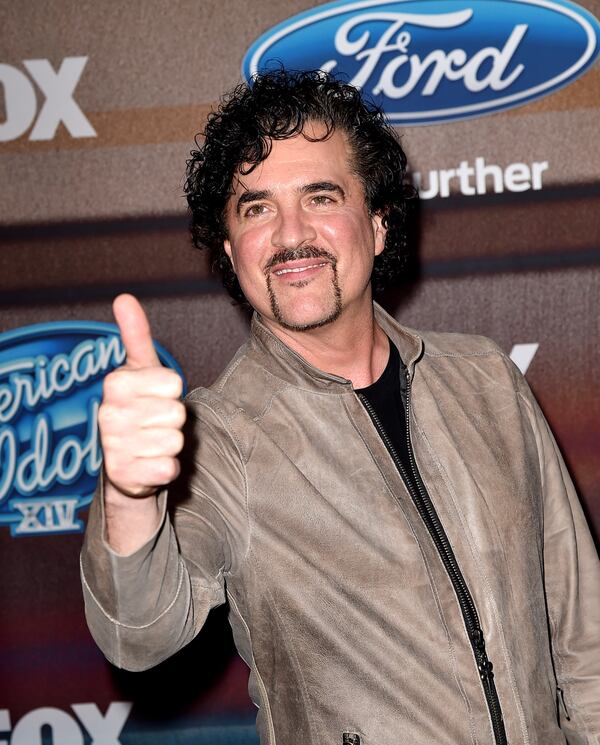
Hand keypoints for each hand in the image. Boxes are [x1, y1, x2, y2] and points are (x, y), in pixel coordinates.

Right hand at [99, 294, 185, 499]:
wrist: (123, 460)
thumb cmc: (138, 406)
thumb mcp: (139, 369)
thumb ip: (135, 334)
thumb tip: (124, 297)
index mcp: (116, 383)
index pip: (173, 383)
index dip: (171, 391)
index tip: (154, 395)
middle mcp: (109, 414)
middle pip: (177, 413)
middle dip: (173, 419)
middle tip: (154, 422)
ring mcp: (115, 446)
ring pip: (175, 441)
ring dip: (169, 444)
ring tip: (150, 442)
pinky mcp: (125, 476)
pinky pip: (168, 468)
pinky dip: (166, 468)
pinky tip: (149, 464)